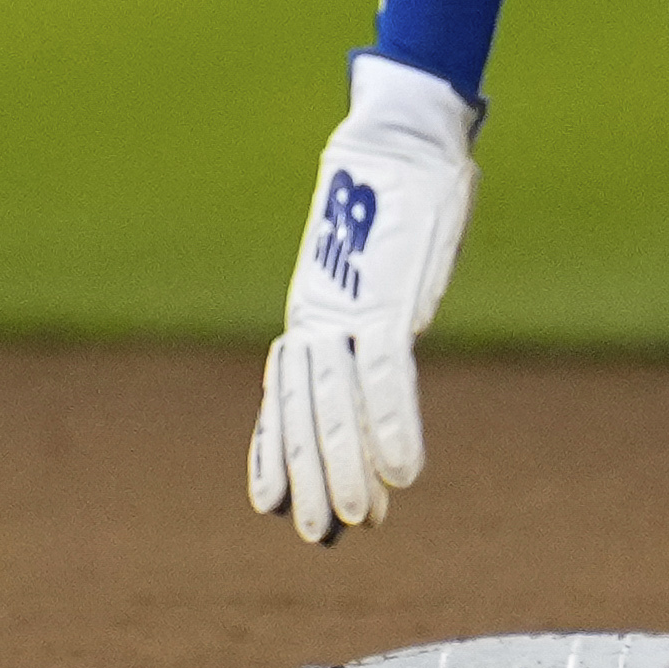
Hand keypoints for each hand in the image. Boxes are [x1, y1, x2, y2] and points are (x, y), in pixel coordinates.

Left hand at [245, 55, 478, 544]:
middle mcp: (320, 313)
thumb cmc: (392, 192)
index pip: (285, 394)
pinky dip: (394, 424)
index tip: (266, 501)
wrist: (397, 131)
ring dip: (349, 468)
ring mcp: (352, 307)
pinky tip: (402, 474)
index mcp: (313, 308)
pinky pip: (388, 373)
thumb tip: (374, 333)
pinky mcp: (390, 296)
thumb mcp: (373, 257)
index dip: (275, 448)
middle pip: (309, 409)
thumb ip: (364, 304)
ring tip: (353, 523)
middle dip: (312, 476)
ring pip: (341, 402)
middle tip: (314, 536)